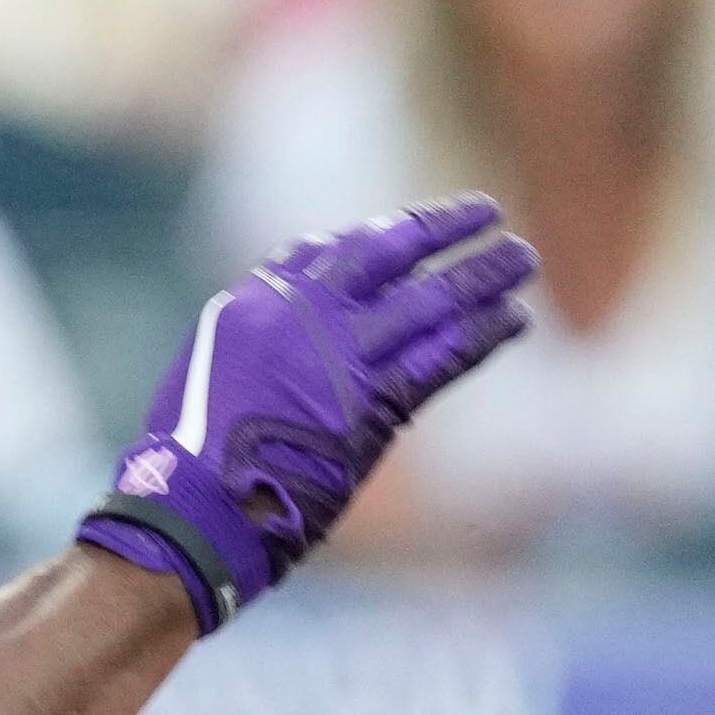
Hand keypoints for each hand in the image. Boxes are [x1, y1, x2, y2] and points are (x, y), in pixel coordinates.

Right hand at [75, 199, 535, 632]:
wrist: (197, 503)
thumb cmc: (194, 452)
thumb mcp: (208, 370)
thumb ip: (260, 340)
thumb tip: (295, 337)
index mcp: (255, 302)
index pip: (324, 248)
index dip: (375, 234)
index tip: (407, 229)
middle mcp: (302, 313)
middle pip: (387, 251)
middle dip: (441, 227)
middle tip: (485, 212)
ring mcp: (341, 354)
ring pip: (430, 298)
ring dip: (482, 274)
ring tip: (521, 258)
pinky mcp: (376, 400)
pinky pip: (445, 354)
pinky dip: (484, 333)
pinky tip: (514, 317)